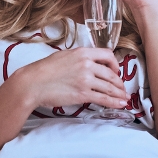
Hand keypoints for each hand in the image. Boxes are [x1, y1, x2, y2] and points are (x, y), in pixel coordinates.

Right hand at [10, 47, 127, 110]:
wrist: (33, 83)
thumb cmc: (44, 70)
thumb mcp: (64, 56)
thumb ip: (79, 58)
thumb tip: (88, 62)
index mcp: (82, 53)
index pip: (107, 55)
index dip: (115, 64)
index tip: (115, 70)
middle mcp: (87, 64)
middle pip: (111, 73)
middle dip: (119, 82)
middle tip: (121, 88)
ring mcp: (86, 80)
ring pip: (110, 87)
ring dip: (119, 93)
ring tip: (125, 98)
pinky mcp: (83, 94)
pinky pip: (104, 98)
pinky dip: (115, 102)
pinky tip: (120, 104)